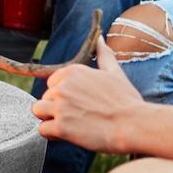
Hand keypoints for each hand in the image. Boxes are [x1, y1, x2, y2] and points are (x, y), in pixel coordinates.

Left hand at [31, 37, 145, 153]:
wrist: (135, 125)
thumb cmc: (127, 102)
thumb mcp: (115, 73)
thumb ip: (103, 54)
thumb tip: (100, 37)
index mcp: (73, 71)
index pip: (52, 83)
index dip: (63, 96)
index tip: (80, 103)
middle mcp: (63, 86)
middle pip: (45, 98)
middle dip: (58, 109)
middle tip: (81, 117)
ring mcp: (60, 106)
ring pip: (38, 111)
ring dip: (51, 120)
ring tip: (72, 125)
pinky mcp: (61, 126)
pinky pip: (42, 130)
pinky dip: (53, 135)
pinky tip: (70, 135)